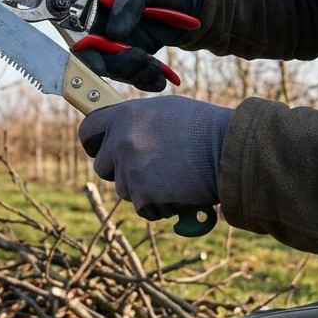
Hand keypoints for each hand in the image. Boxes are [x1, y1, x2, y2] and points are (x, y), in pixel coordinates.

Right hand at [76, 0, 200, 91]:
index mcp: (94, 2)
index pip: (76, 28)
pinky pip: (136, 74)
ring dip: (134, 72)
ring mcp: (118, 41)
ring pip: (115, 68)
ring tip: (155, 66)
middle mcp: (102, 24)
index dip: (82, 50)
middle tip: (140, 58)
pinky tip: (160, 79)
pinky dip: (147, 81)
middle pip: (95, 55)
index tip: (98, 63)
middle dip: (116, 64)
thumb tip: (114, 32)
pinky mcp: (137, 52)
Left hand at [78, 95, 229, 224]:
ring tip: (173, 177)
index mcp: (126, 114)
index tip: (99, 150)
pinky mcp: (143, 193)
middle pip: (102, 166)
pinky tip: (178, 191)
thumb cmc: (205, 128)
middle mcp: (121, 139)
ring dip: (144, 190)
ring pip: (124, 190)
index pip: (87, 130)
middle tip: (148, 170)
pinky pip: (142, 207)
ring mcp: (130, 167)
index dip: (93, 143)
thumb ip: (138, 121)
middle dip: (120, 172)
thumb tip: (122, 131)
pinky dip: (158, 206)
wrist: (229, 149)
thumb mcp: (165, 110)